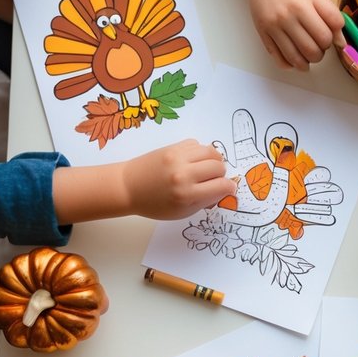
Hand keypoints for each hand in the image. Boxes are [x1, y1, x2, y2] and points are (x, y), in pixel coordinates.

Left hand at [118, 139, 232, 218]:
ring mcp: (177, 158)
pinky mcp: (172, 147)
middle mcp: (184, 175)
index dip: (229, 188)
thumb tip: (223, 189)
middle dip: (220, 175)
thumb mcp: (183, 212)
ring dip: (214, 160)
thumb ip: (205, 200)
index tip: (227, 189)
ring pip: (211, 151)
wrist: (129, 187)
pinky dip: (199, 152)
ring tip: (206, 168)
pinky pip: (197, 144)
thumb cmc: (155, 204)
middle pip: (219, 167)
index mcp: (187, 195)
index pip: (222, 186)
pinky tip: (193, 161)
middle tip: (213, 180)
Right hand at [243, 0, 343, 71]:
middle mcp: (289, 15)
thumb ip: (331, 17)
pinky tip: (294, 60)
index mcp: (305, 4)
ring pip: (296, 58)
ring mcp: (274, 25)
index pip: (328, 34)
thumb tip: (342, 43)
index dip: (332, 40)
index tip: (328, 36)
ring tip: (308, 57)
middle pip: (313, 49)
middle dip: (320, 54)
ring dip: (307, 62)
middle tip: (318, 48)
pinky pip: (279, 59)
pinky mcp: (263, 31)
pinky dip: (290, 65)